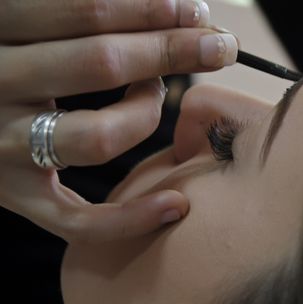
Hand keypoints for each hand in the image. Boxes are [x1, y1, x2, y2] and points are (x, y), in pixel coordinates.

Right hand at [0, 0, 238, 243]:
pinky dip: (132, 217)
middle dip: (172, 52)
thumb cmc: (12, 60)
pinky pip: (79, 220)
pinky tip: (176, 205)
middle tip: (218, 46)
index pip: (85, 11)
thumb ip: (82, 14)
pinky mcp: (17, 195)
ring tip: (157, 96)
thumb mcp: (30, 25)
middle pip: (100, 65)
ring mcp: (4, 146)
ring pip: (97, 136)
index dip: (150, 11)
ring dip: (147, 113)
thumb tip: (169, 8)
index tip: (196, 13)